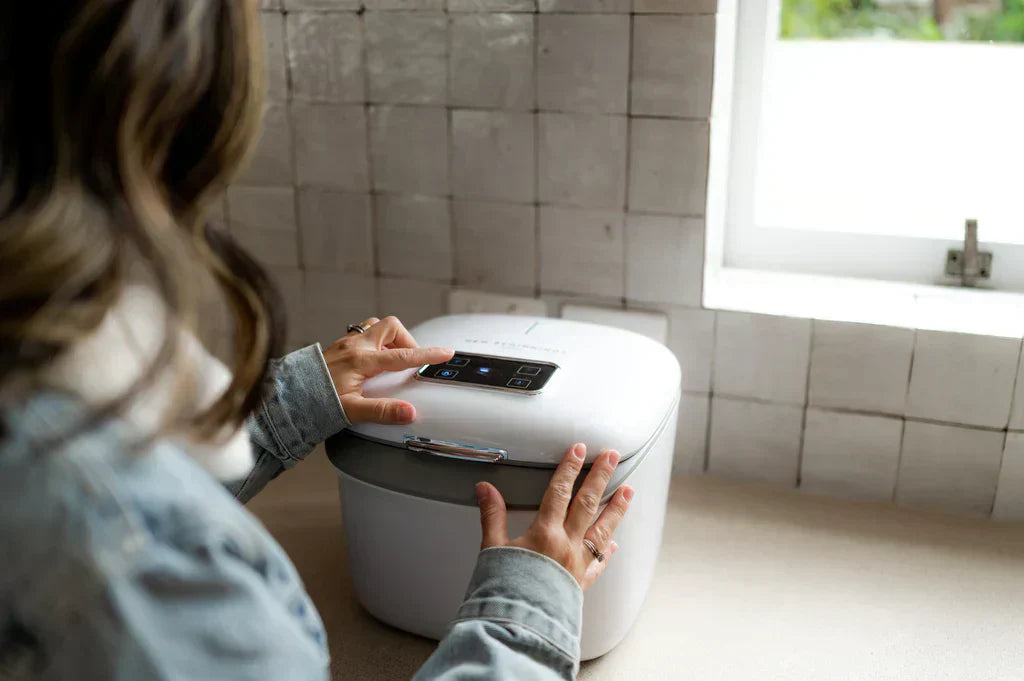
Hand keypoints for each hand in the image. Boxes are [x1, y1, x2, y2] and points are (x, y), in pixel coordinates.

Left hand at [322, 316, 452, 424]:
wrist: (286, 397)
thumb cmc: (314, 403)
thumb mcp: (351, 411)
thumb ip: (382, 411)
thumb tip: (408, 412)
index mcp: (361, 361)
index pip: (402, 355)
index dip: (427, 354)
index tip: (445, 353)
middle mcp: (354, 347)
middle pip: (390, 327)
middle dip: (406, 340)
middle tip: (408, 361)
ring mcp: (344, 344)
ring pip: (375, 327)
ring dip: (388, 339)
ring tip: (391, 360)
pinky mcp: (337, 347)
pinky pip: (362, 334)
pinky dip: (374, 342)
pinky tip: (371, 361)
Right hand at [475, 444, 633, 589]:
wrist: (518, 625)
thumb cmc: (504, 589)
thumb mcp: (493, 548)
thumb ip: (493, 515)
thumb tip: (486, 488)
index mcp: (545, 534)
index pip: (560, 491)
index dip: (569, 468)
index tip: (579, 451)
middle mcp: (566, 545)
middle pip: (587, 504)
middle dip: (601, 477)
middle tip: (613, 457)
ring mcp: (577, 564)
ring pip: (602, 530)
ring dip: (616, 509)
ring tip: (628, 492)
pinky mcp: (580, 583)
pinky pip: (598, 564)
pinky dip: (607, 552)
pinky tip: (614, 544)